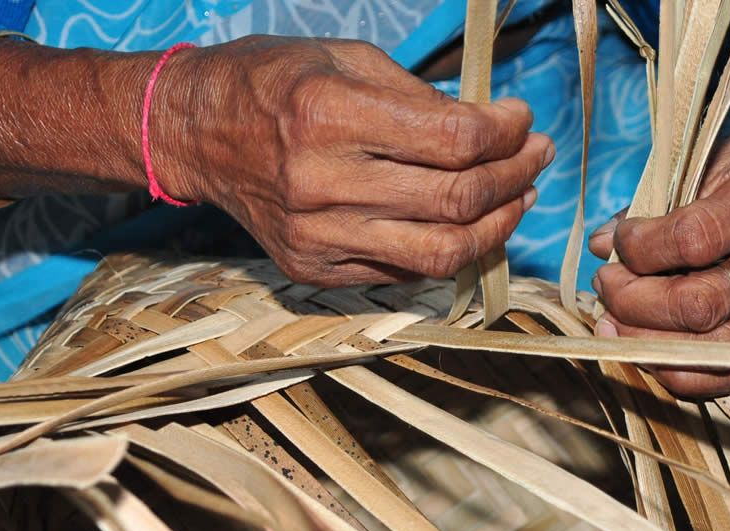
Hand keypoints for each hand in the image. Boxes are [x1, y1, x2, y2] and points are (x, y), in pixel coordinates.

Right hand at [150, 36, 553, 285]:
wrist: (194, 134)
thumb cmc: (270, 82)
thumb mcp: (344, 59)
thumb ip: (420, 96)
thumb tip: (493, 126)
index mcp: (329, 114)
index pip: (453, 138)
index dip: (505, 131)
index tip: (521, 119)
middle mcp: (321, 181)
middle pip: (455, 199)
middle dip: (515, 178)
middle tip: (535, 156)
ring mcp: (316, 235)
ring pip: (439, 252)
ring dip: (495, 227)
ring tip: (516, 199)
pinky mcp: (312, 269)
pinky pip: (402, 271)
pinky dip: (446, 250)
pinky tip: (464, 224)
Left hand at [588, 113, 729, 397]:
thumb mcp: (723, 153)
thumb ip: (662, 199)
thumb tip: (603, 243)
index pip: (694, 241)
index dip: (640, 248)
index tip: (618, 241)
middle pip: (701, 306)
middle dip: (634, 302)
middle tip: (606, 284)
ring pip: (717, 351)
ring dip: (650, 345)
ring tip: (613, 323)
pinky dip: (685, 375)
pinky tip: (648, 351)